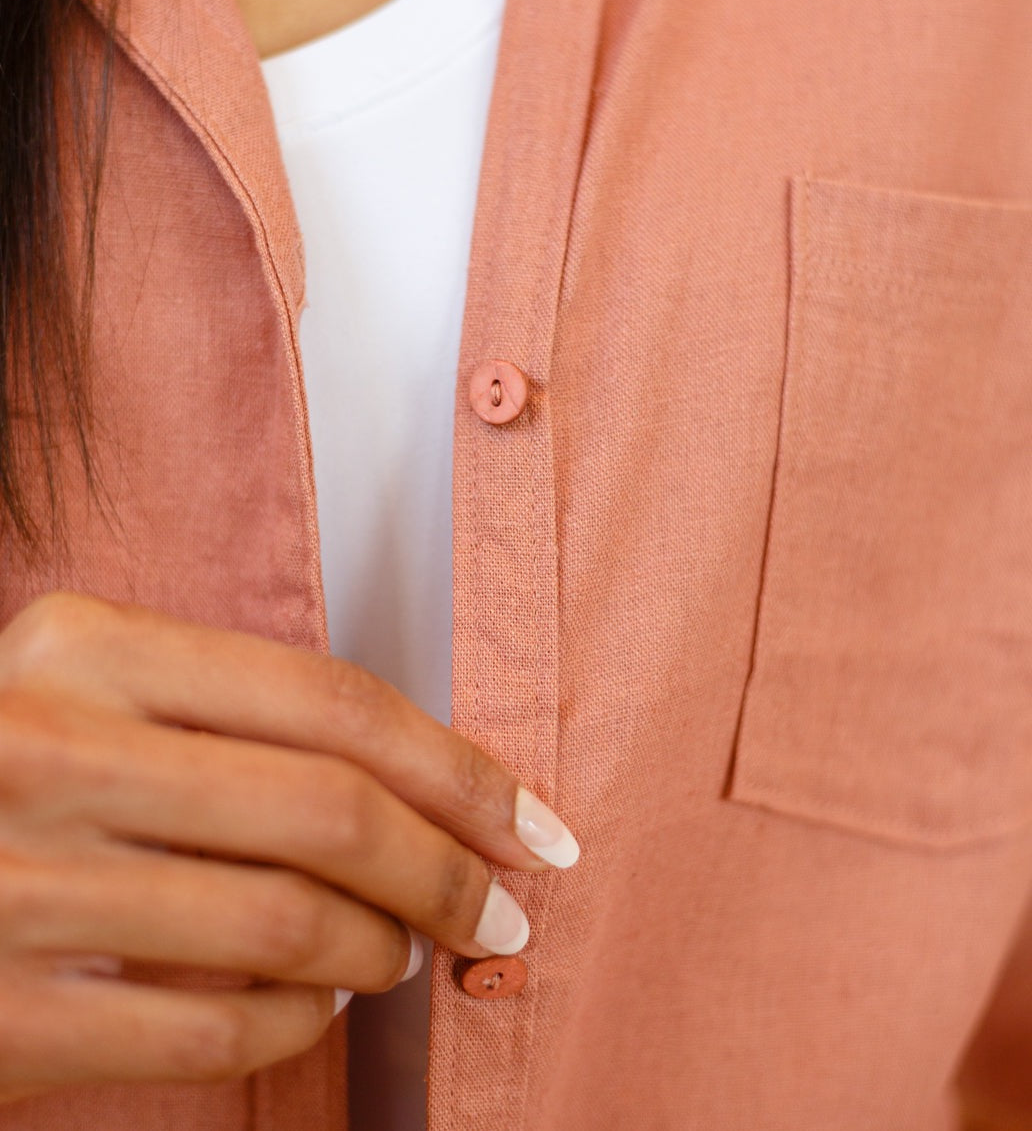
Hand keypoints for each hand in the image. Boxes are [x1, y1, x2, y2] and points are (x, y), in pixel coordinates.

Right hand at [0, 593, 578, 1101]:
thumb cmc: (5, 771)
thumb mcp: (90, 692)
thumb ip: (233, 716)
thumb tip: (432, 784)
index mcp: (82, 644)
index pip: (332, 701)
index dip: (459, 768)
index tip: (533, 822)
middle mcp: (48, 749)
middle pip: (330, 812)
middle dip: (450, 869)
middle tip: (504, 905)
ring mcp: (21, 884)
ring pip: (290, 923)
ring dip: (384, 944)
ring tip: (405, 947)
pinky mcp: (9, 1014)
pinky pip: (220, 1024)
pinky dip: (305, 1018)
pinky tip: (321, 999)